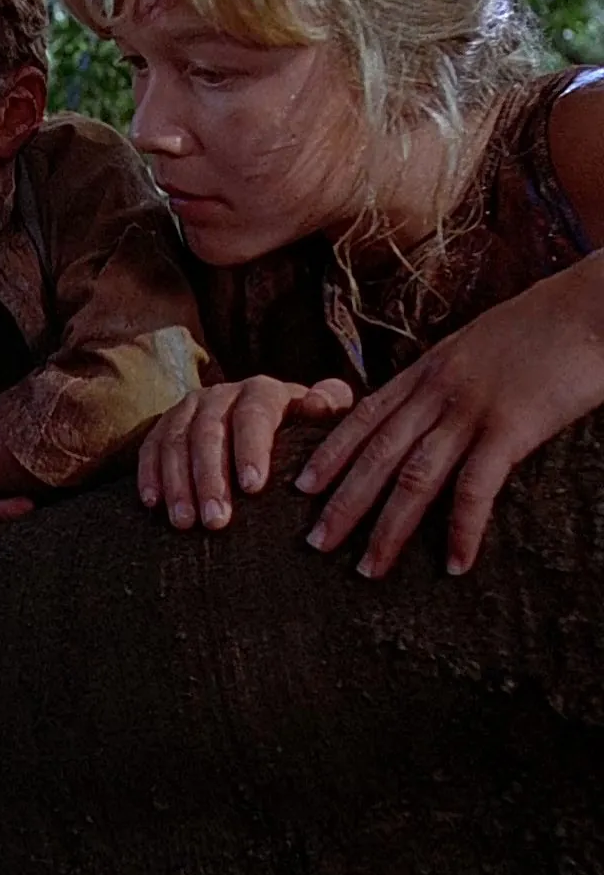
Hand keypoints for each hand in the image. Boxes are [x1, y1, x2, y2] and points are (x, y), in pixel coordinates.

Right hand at [138, 377, 353, 529]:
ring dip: (177, 483)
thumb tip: (316, 405)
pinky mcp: (166, 423)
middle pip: (208, 432)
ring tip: (184, 522)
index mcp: (263, 392)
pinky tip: (152, 503)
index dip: (251, 449)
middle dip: (210, 479)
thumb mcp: (324, 416)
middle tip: (216, 521)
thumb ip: (331, 407)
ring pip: (175, 440)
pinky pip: (151, 446)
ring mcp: (189, 407)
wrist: (268, 419)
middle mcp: (222, 394)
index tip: (253, 487)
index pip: (254, 415)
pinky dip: (149, 474)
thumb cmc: (302, 429)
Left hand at [296, 268, 603, 577]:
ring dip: (387, 528)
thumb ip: (452, 376)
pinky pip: (475, 489)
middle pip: (376, 454)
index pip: (364, 416)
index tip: (301, 487)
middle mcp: (437, 390)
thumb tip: (436, 407)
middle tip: (314, 543)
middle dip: (341, 502)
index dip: (330, 453)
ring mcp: (471, 410)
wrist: (594, 305)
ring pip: (413, 477)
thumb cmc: (549, 325)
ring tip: (366, 569)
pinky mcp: (511, 428)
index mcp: (428, 369)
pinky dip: (462, 530)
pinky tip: (455, 565)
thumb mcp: (482, 345)